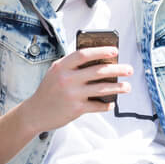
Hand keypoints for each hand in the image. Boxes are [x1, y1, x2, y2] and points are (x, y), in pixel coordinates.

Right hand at [18, 47, 132, 133]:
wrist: (36, 112)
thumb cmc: (48, 91)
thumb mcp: (55, 73)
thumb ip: (71, 66)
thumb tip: (97, 61)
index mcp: (61, 67)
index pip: (83, 54)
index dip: (100, 51)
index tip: (115, 51)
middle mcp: (67, 79)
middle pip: (97, 71)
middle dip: (117, 69)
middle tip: (128, 69)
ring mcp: (72, 94)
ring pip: (101, 88)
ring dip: (118, 87)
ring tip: (127, 87)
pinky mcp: (77, 109)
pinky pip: (98, 105)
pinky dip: (107, 104)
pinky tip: (111, 103)